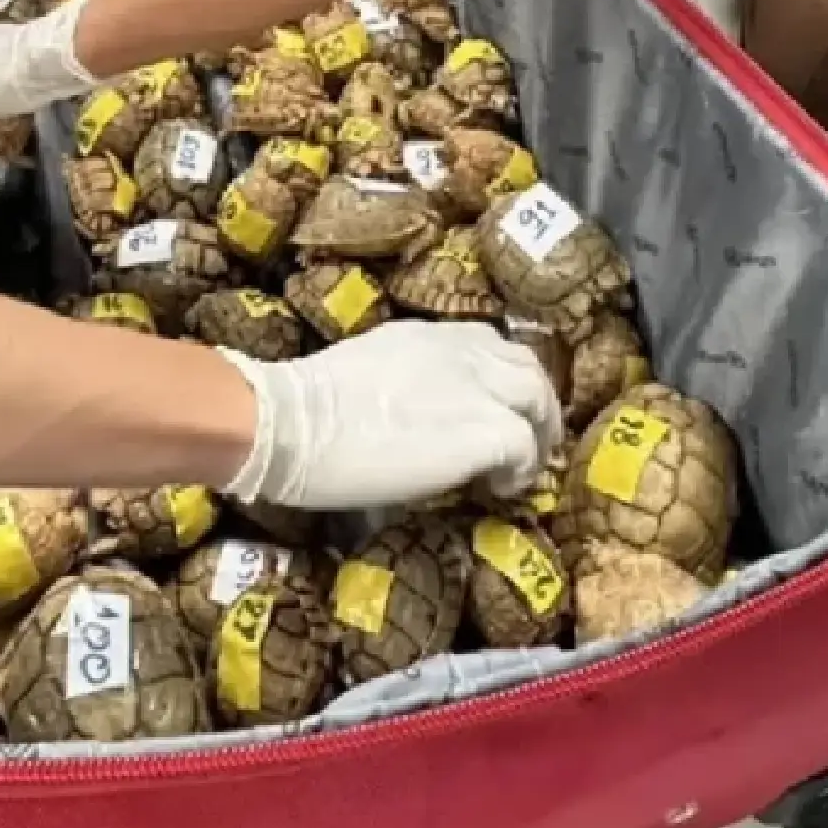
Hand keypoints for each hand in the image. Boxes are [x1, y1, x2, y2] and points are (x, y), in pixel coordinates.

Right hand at [223, 325, 562, 509]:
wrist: (290, 425)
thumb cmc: (304, 409)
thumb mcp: (368, 371)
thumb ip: (405, 381)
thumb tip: (417, 418)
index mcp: (429, 337)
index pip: (492, 344)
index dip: (505, 379)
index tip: (500, 409)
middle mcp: (461, 351)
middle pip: (528, 368)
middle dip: (535, 406)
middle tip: (527, 446)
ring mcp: (476, 389)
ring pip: (538, 400)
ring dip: (537, 437)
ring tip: (519, 472)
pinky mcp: (482, 431)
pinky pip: (524, 447)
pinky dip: (520, 471)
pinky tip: (498, 490)